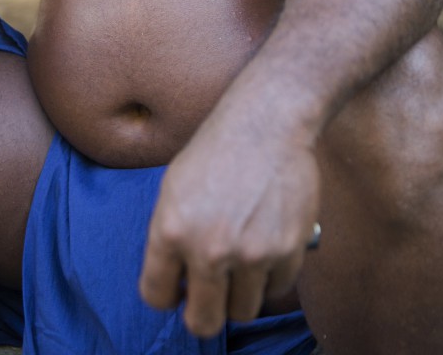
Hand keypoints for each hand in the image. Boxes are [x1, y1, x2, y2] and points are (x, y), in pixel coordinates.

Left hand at [139, 110, 319, 337]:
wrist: (266, 122)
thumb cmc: (217, 149)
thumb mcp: (174, 187)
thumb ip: (171, 236)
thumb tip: (175, 282)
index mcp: (171, 230)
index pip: (156, 296)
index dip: (167, 297)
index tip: (178, 291)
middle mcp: (208, 248)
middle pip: (203, 321)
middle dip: (204, 315)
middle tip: (211, 299)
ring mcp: (250, 253)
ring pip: (243, 311)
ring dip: (241, 295)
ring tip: (242, 264)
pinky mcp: (286, 250)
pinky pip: (276, 288)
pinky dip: (272, 275)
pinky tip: (267, 245)